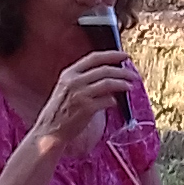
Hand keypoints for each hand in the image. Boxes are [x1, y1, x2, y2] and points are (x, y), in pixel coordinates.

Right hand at [26, 49, 140, 159]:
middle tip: (133, 74)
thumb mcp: (66, 87)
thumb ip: (83, 78)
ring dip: (123, 84)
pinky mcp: (86, 108)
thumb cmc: (60, 110)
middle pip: (105, 70)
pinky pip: (107, 100)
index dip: (112, 55)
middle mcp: (74, 81)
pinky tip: (116, 103)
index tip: (125, 56)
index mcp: (69, 73)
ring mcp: (80, 94)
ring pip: (108, 83)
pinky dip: (114, 101)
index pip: (94, 57)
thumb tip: (108, 73)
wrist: (50, 130)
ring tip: (130, 86)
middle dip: (122, 71)